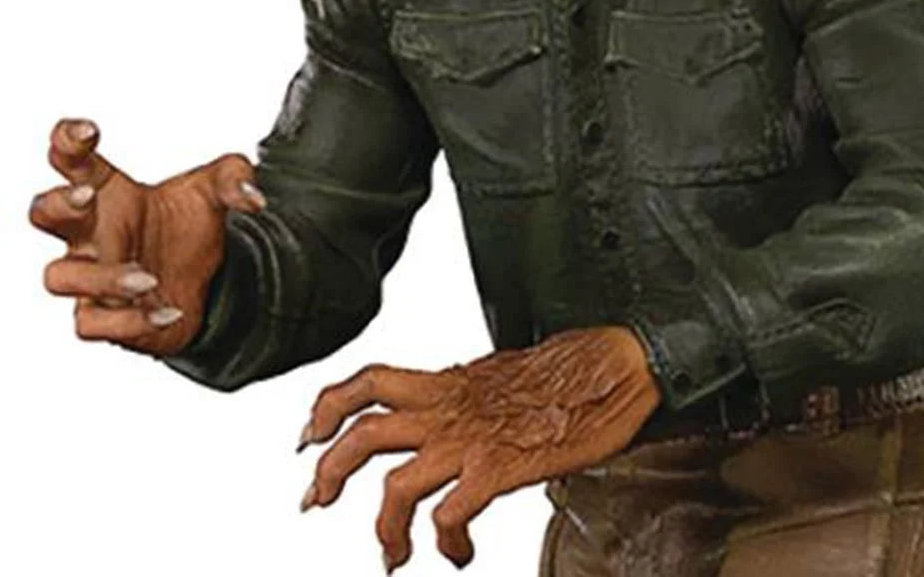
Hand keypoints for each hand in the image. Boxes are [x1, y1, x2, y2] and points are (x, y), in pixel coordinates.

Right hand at [29, 117, 265, 354]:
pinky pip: (91, 325)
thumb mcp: (217, 191)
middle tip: (87, 196)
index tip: (86, 131)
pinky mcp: (102, 317)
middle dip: (58, 203)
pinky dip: (129, 322)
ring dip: (101, 277)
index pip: (73, 161)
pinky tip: (167, 311)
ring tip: (148, 278)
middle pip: (43, 212)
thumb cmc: (190, 225)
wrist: (206, 279)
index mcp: (110, 192)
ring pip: (60, 277)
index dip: (68, 142)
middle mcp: (90, 232)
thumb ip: (236, 179)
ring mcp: (90, 276)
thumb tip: (254, 198)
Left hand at [297, 326, 661, 571]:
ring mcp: (471, 440)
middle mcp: (449, 409)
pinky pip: (450, 512)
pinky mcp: (500, 469)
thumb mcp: (500, 377)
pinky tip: (457, 551)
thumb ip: (465, 398)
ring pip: (395, 482)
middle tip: (315, 502)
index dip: (328, 405)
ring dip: (382, 528)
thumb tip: (448, 416)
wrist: (613, 367)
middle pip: (363, 431)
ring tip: (392, 555)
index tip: (310, 434)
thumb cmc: (568, 372)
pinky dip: (445, 540)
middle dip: (328, 470)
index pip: (370, 381)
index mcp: (448, 383)